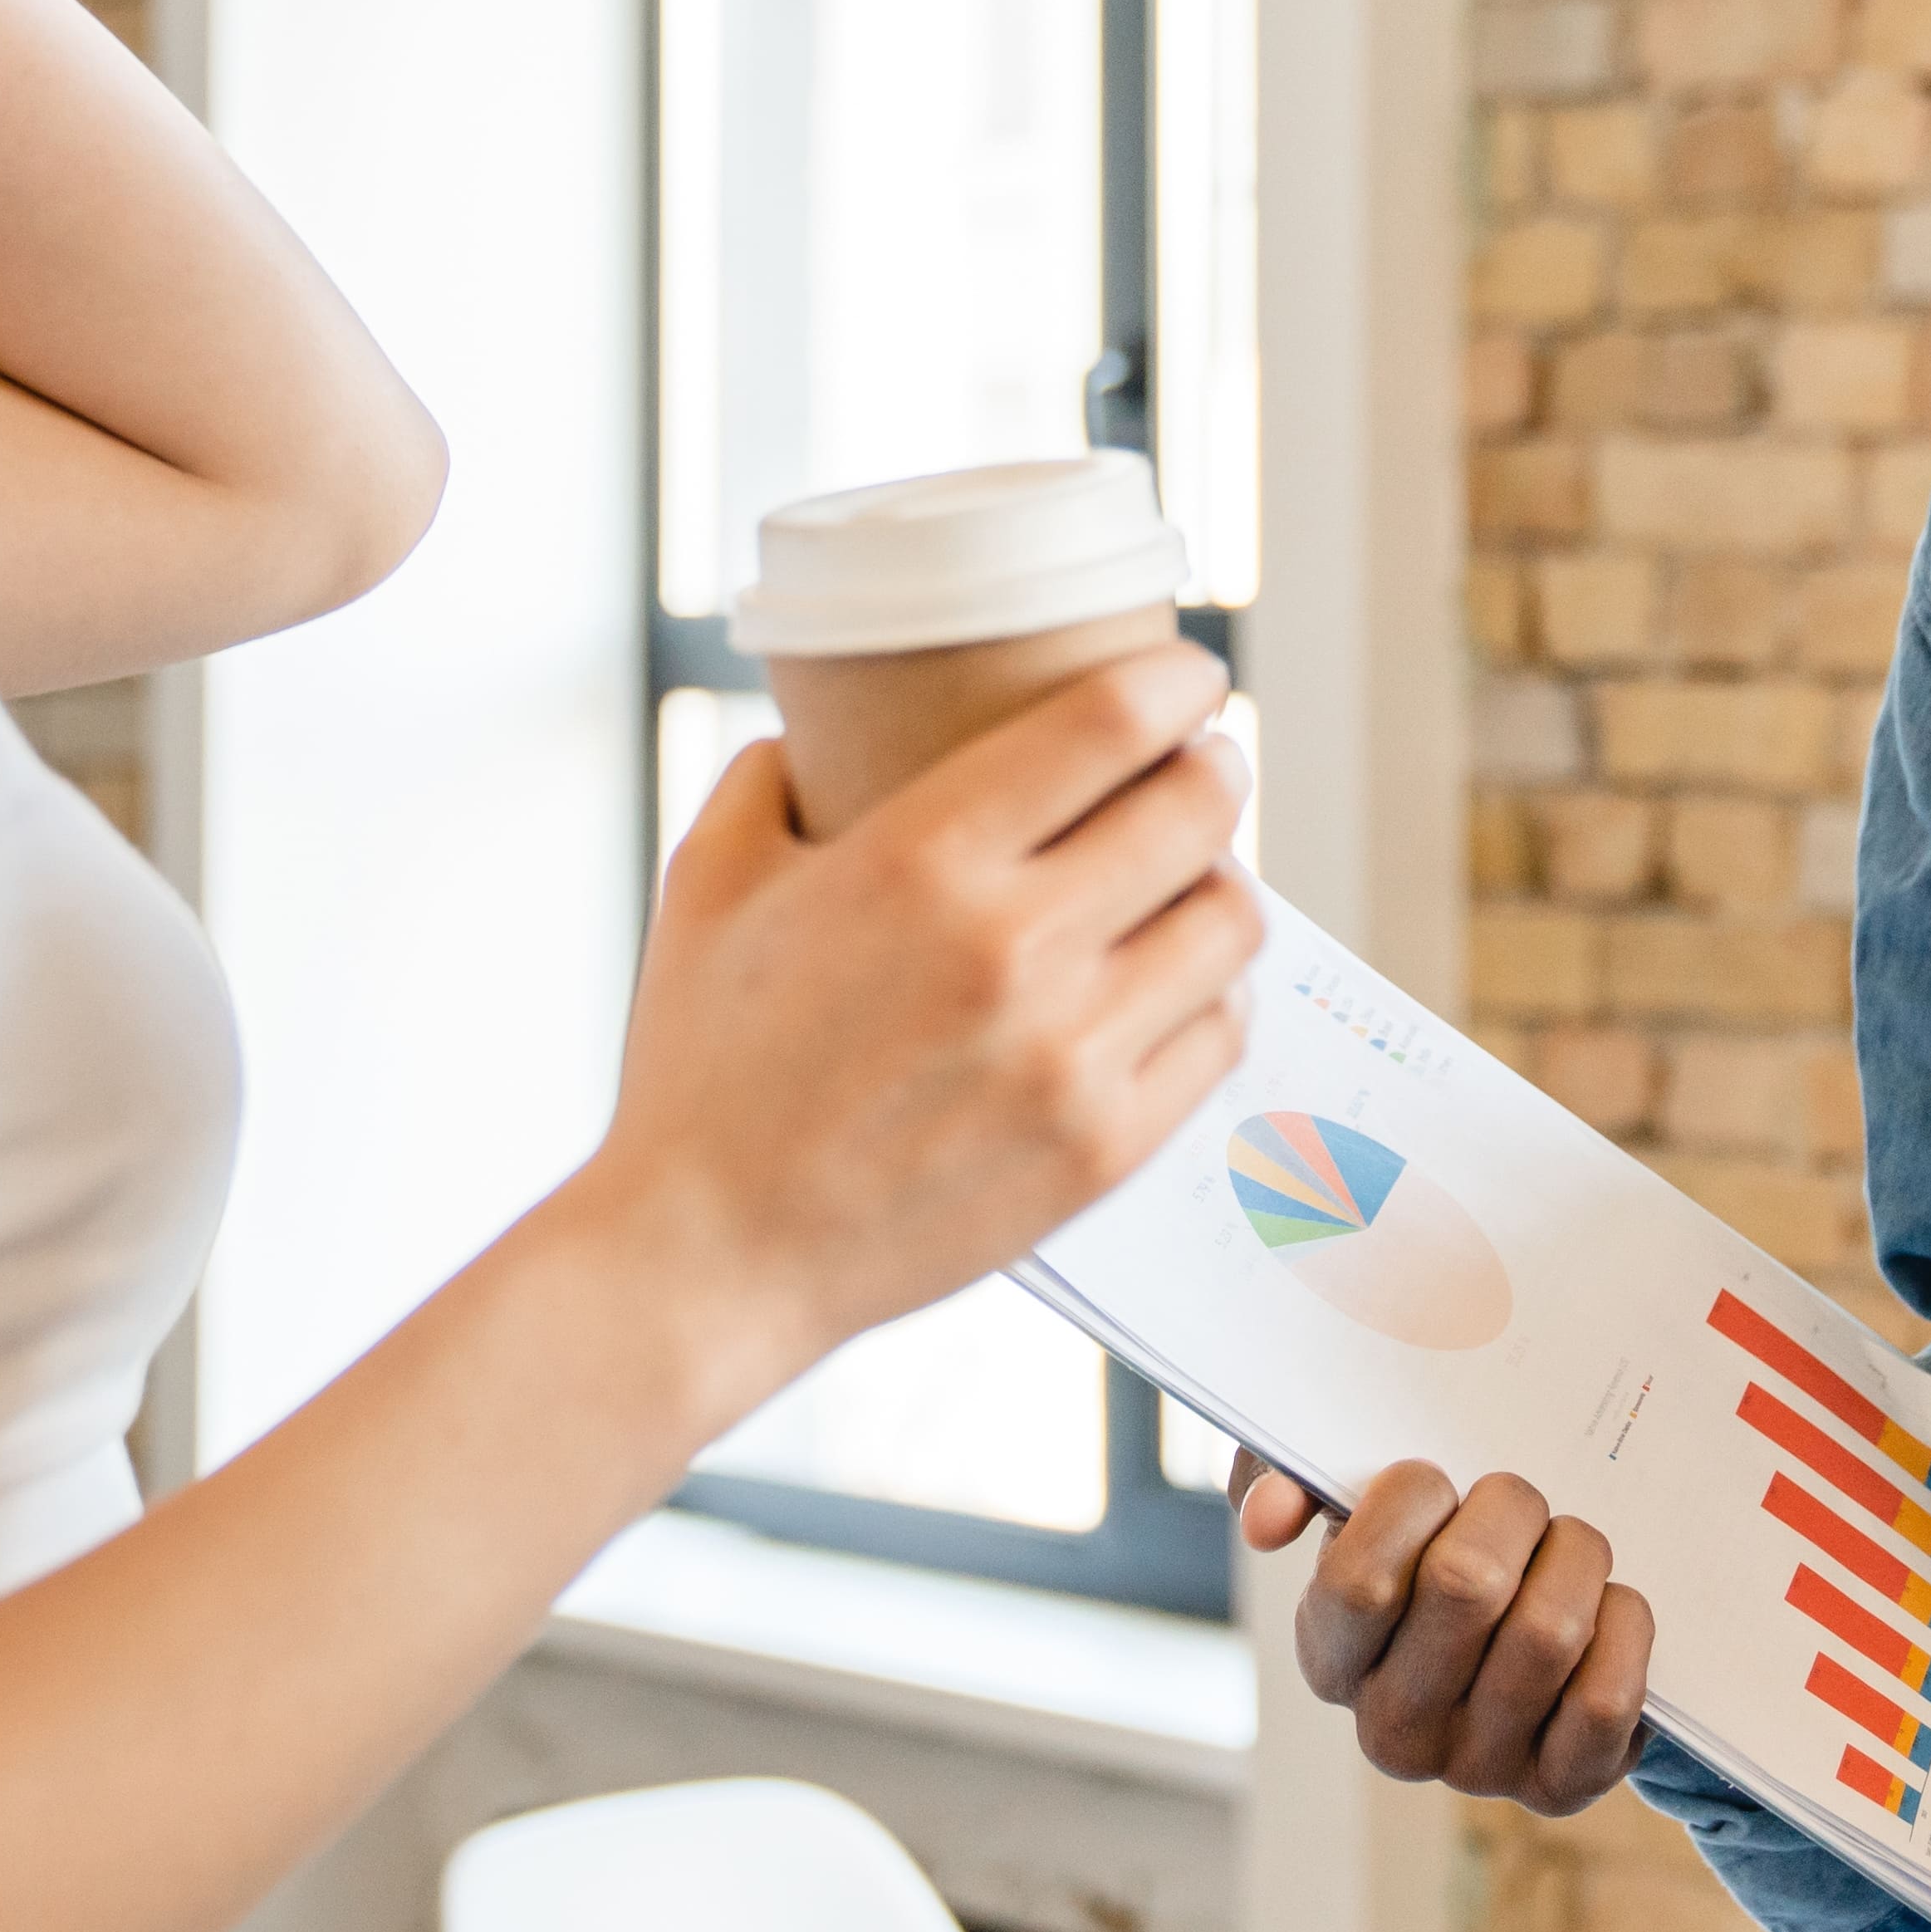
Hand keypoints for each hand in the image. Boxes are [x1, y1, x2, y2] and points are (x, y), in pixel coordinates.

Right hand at [583, 647, 1260, 1405]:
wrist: (709, 1254)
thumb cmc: (701, 1070)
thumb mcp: (706, 886)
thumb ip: (766, 782)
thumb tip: (811, 731)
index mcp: (921, 860)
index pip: (1109, 725)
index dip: (1174, 684)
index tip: (1187, 677)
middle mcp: (1013, 947)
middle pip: (1195, 812)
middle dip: (1214, 769)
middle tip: (1204, 765)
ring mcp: (1071, 1055)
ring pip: (1229, 925)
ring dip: (1222, 883)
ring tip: (1195, 879)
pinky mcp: (1103, 1148)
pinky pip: (1219, 1038)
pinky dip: (1214, 996)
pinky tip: (1180, 985)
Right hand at [1240, 1454, 1654, 1814]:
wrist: (1525, 1633)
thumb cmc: (1428, 1549)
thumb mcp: (1353, 1506)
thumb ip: (1290, 1481)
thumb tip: (1269, 1518)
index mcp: (1329, 1660)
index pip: (1358, 1579)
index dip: (1410, 1501)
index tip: (1435, 1479)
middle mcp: (1391, 1731)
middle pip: (1468, 1585)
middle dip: (1511, 1508)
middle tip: (1517, 1503)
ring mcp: (1477, 1769)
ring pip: (1549, 1630)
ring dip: (1577, 1556)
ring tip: (1566, 1548)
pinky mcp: (1559, 1786)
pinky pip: (1606, 1696)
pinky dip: (1623, 1626)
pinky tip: (1605, 1607)